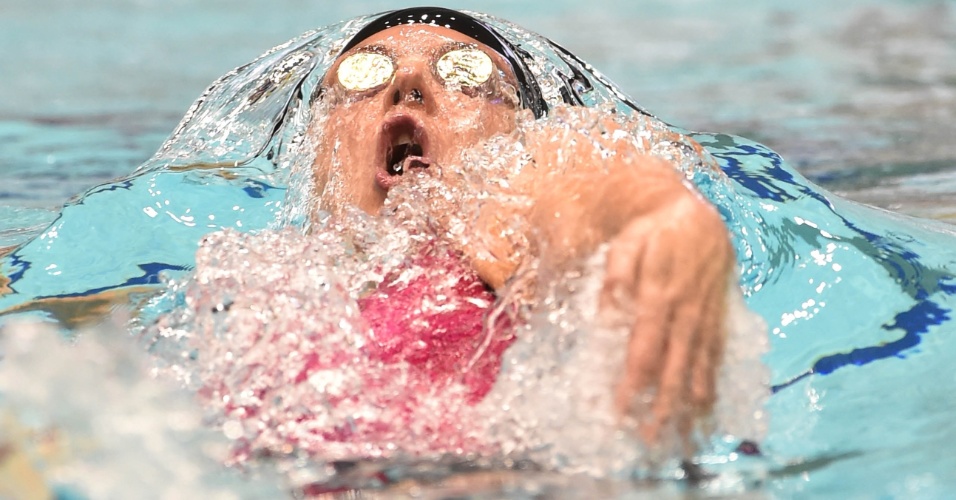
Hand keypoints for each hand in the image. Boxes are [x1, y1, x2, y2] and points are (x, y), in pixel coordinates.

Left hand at [602, 190, 732, 455]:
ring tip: (681, 437)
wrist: (699, 215)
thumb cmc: (653, 231)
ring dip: (688, 405)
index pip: (643, 349)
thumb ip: (616, 279)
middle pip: (673, 368)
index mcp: (658, 297)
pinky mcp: (717, 318)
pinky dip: (711, 385)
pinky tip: (706, 409)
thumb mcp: (626, 244)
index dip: (632, 383)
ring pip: (698, 367)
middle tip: (648, 439)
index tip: (619, 411)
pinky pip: (715, 357)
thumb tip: (605, 316)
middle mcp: (686, 313)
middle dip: (661, 407)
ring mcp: (705, 318)